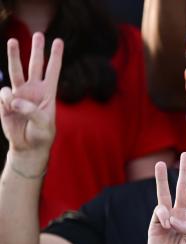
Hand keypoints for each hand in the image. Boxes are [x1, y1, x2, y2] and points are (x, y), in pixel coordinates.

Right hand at [0, 33, 62, 163]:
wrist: (28, 146)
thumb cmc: (41, 135)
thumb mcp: (43, 124)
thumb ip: (31, 110)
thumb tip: (13, 99)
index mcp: (48, 93)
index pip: (53, 71)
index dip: (55, 56)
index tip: (58, 41)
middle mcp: (33, 89)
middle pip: (35, 65)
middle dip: (37, 49)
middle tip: (38, 34)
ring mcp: (19, 93)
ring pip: (16, 70)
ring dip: (15, 56)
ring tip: (14, 41)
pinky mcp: (6, 101)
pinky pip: (4, 94)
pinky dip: (6, 100)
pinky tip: (10, 109)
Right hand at [148, 152, 185, 243]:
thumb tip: (175, 217)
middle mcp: (182, 215)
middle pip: (184, 189)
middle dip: (184, 173)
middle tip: (185, 155)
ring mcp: (168, 218)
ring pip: (166, 194)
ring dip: (163, 179)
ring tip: (160, 164)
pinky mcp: (156, 224)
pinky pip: (159, 211)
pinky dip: (163, 213)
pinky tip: (167, 222)